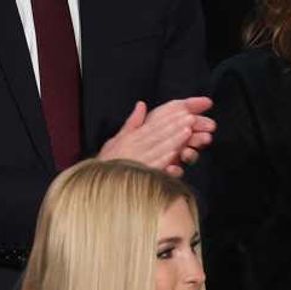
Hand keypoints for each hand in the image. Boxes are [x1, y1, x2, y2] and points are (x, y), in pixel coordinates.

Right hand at [98, 97, 215, 176]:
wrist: (99, 183)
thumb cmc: (109, 161)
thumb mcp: (117, 139)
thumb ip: (132, 123)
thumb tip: (141, 104)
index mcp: (131, 138)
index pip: (154, 126)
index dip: (170, 120)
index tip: (185, 113)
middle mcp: (134, 147)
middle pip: (158, 135)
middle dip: (175, 126)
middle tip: (191, 118)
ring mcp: (137, 160)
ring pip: (158, 148)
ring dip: (173, 140)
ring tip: (188, 131)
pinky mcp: (138, 174)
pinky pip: (152, 166)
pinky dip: (162, 159)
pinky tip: (174, 153)